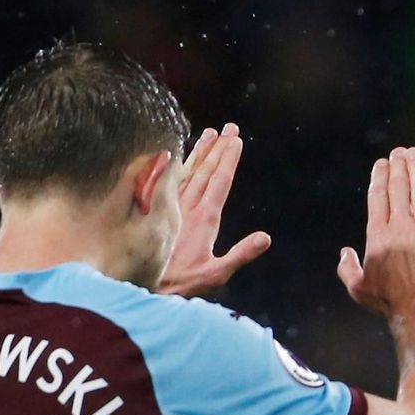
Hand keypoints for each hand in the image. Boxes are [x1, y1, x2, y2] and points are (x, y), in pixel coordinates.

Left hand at [158, 124, 271, 296]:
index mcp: (205, 219)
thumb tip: (265, 238)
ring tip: (210, 133)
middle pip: (207, 171)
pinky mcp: (165, 212)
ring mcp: (175, 208)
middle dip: (219, 148)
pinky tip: (184, 155)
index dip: (228, 160)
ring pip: (190, 172)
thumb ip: (240, 255)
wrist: (149, 286)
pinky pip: (174, 182)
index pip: (220, 182)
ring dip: (201, 152)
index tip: (236, 140)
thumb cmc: (184, 284)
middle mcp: (189, 208)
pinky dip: (181, 166)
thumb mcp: (216, 274)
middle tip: (229, 128)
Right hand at [338, 147, 414, 321]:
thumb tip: (344, 252)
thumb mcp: (357, 288)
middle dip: (398, 166)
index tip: (383, 163)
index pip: (378, 197)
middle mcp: (401, 226)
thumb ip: (347, 268)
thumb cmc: (389, 301)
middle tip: (399, 152)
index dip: (380, 176)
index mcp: (378, 235)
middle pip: (399, 188)